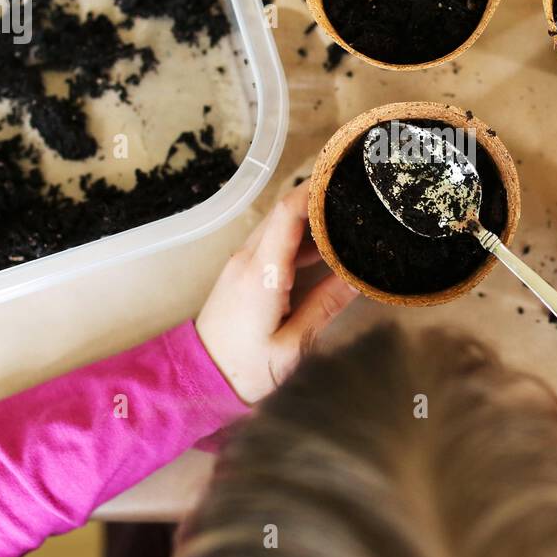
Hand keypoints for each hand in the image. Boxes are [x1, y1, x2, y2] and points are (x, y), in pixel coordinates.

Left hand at [196, 181, 358, 403]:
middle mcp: (248, 259)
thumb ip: (324, 307)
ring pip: (278, 226)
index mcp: (262, 273)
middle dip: (318, 198)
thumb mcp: (292, 346)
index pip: (287, 214)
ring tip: (348, 216)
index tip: (343, 178)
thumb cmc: (244, 368)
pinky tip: (325, 245)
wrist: (198, 379)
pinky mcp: (242, 273)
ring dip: (309, 217)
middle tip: (356, 194)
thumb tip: (358, 278)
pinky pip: (272, 242)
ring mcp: (242, 263)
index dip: (314, 190)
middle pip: (284, 212)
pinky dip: (298, 237)